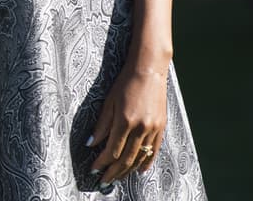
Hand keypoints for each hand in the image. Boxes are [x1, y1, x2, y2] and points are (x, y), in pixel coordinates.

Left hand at [87, 64, 167, 186]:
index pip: (112, 150)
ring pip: (140, 157)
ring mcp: (153, 128)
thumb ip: (102, 125)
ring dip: (128, 170)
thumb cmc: (125, 83)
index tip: (94, 169)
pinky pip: (154, 150)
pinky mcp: (161, 127)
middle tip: (104, 181)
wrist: (149, 71)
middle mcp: (141, 128)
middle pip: (126, 158)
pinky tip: (139, 171)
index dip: (102, 162)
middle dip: (113, 172)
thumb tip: (91, 143)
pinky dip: (147, 162)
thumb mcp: (109, 101)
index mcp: (125, 121)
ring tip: (117, 178)